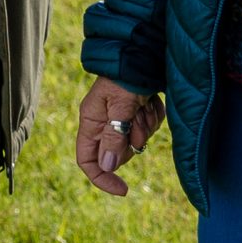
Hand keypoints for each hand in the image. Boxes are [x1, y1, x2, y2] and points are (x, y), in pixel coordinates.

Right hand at [74, 75, 164, 195]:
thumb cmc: (126, 76)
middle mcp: (105, 121)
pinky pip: (149, 126)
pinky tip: (151, 99)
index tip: (123, 190)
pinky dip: (153, 116)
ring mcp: (122, 117)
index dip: (103, 178)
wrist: (143, 52)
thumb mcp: (119, 107)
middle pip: (118, 152)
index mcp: (91, 121)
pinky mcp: (138, 111)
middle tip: (138, 119)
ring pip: (137, 140)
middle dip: (133, 141)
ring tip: (145, 103)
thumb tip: (108, 167)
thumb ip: (113, 136)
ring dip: (145, 124)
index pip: (88, 160)